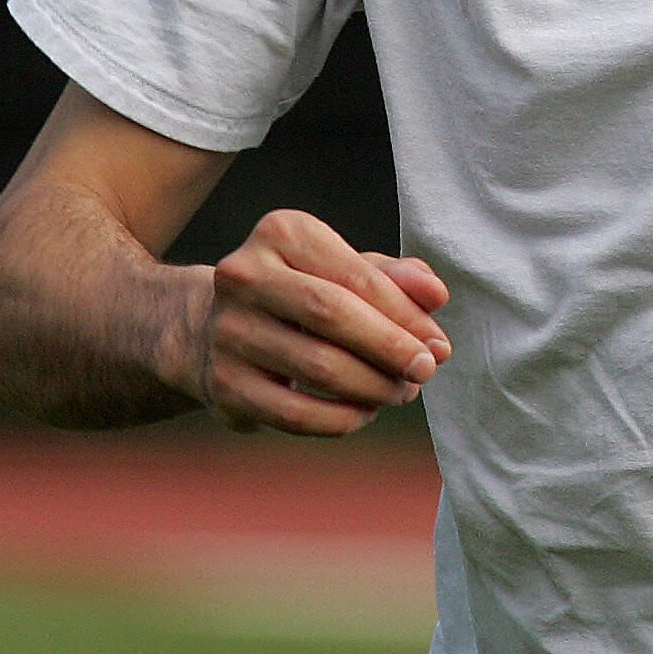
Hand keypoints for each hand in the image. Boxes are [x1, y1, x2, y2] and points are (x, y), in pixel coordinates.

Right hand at [180, 208, 452, 435]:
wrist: (214, 329)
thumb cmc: (301, 294)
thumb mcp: (345, 271)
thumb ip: (395, 278)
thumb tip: (435, 295)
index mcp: (281, 233)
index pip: (356, 277)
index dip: (405, 316)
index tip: (439, 346)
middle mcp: (243, 275)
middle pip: (333, 317)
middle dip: (391, 350)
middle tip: (425, 372)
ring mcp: (227, 330)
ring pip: (318, 369)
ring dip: (373, 389)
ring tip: (398, 392)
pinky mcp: (223, 383)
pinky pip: (295, 415)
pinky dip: (341, 419)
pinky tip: (362, 412)